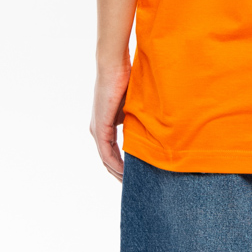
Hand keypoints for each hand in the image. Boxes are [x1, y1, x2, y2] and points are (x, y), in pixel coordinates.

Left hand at [91, 60, 130, 181]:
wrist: (114, 66)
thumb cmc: (127, 80)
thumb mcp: (134, 107)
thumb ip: (138, 120)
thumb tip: (154, 131)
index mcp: (104, 125)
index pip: (111, 152)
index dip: (122, 166)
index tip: (135, 175)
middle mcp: (97, 129)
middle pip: (107, 160)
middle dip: (120, 174)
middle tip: (135, 185)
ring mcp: (97, 129)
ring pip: (106, 160)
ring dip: (118, 173)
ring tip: (132, 183)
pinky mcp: (100, 127)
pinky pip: (106, 153)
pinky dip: (116, 165)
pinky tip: (126, 173)